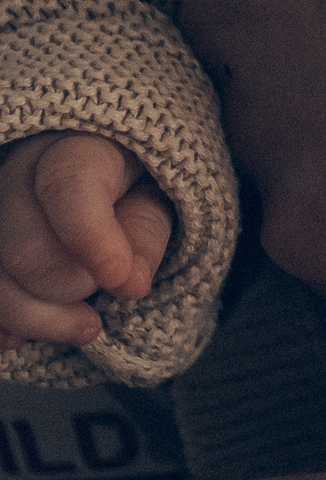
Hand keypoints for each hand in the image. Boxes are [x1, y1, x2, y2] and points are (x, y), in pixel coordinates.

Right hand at [0, 131, 171, 344]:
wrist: (98, 180)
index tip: (120, 278)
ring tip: (87, 326)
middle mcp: (15, 179)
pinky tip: (35, 329)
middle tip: (109, 286)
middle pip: (24, 250)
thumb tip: (129, 283)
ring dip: (41, 321)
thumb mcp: (156, 198)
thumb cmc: (128, 189)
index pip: (66, 187)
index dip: (92, 239)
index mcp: (71, 150)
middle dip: (71, 287)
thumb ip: (146, 233)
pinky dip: (7, 328)